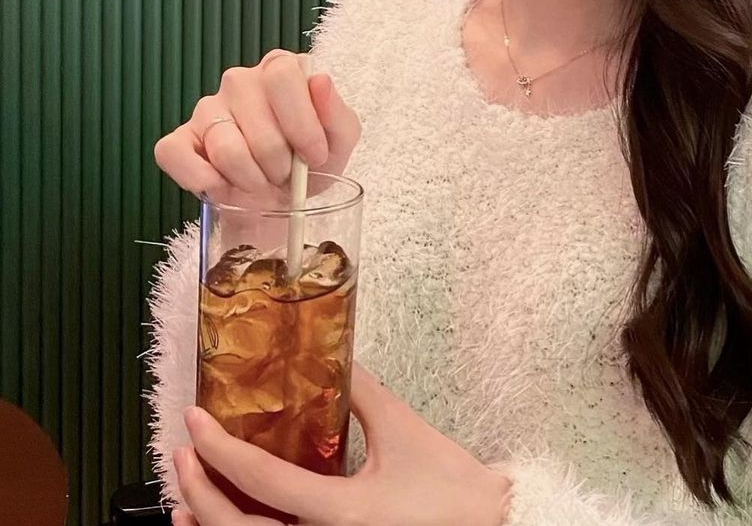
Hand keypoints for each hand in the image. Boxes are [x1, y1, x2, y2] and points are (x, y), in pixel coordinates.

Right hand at [154, 49, 361, 195]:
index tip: (314, 155)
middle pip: (258, 125)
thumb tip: (320, 81)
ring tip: (260, 180)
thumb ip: (335, 111)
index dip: (301, 124)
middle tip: (285, 173)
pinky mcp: (179, 140)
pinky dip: (204, 181)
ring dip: (250, 179)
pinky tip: (224, 186)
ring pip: (226, 149)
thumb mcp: (339, 139)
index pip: (282, 77)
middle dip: (278, 163)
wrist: (281, 198)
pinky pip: (176, 156)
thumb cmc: (310, 160)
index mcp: (279, 68)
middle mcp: (239, 81)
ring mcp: (206, 108)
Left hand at [171, 362, 512, 525]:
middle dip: (200, 493)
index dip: (220, 451)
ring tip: (185, 499)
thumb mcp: (405, 432)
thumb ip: (364, 394)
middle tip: (182, 454)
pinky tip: (230, 523)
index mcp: (343, 512)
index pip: (263, 481)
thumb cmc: (454, 493)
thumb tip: (335, 357)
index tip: (194, 421)